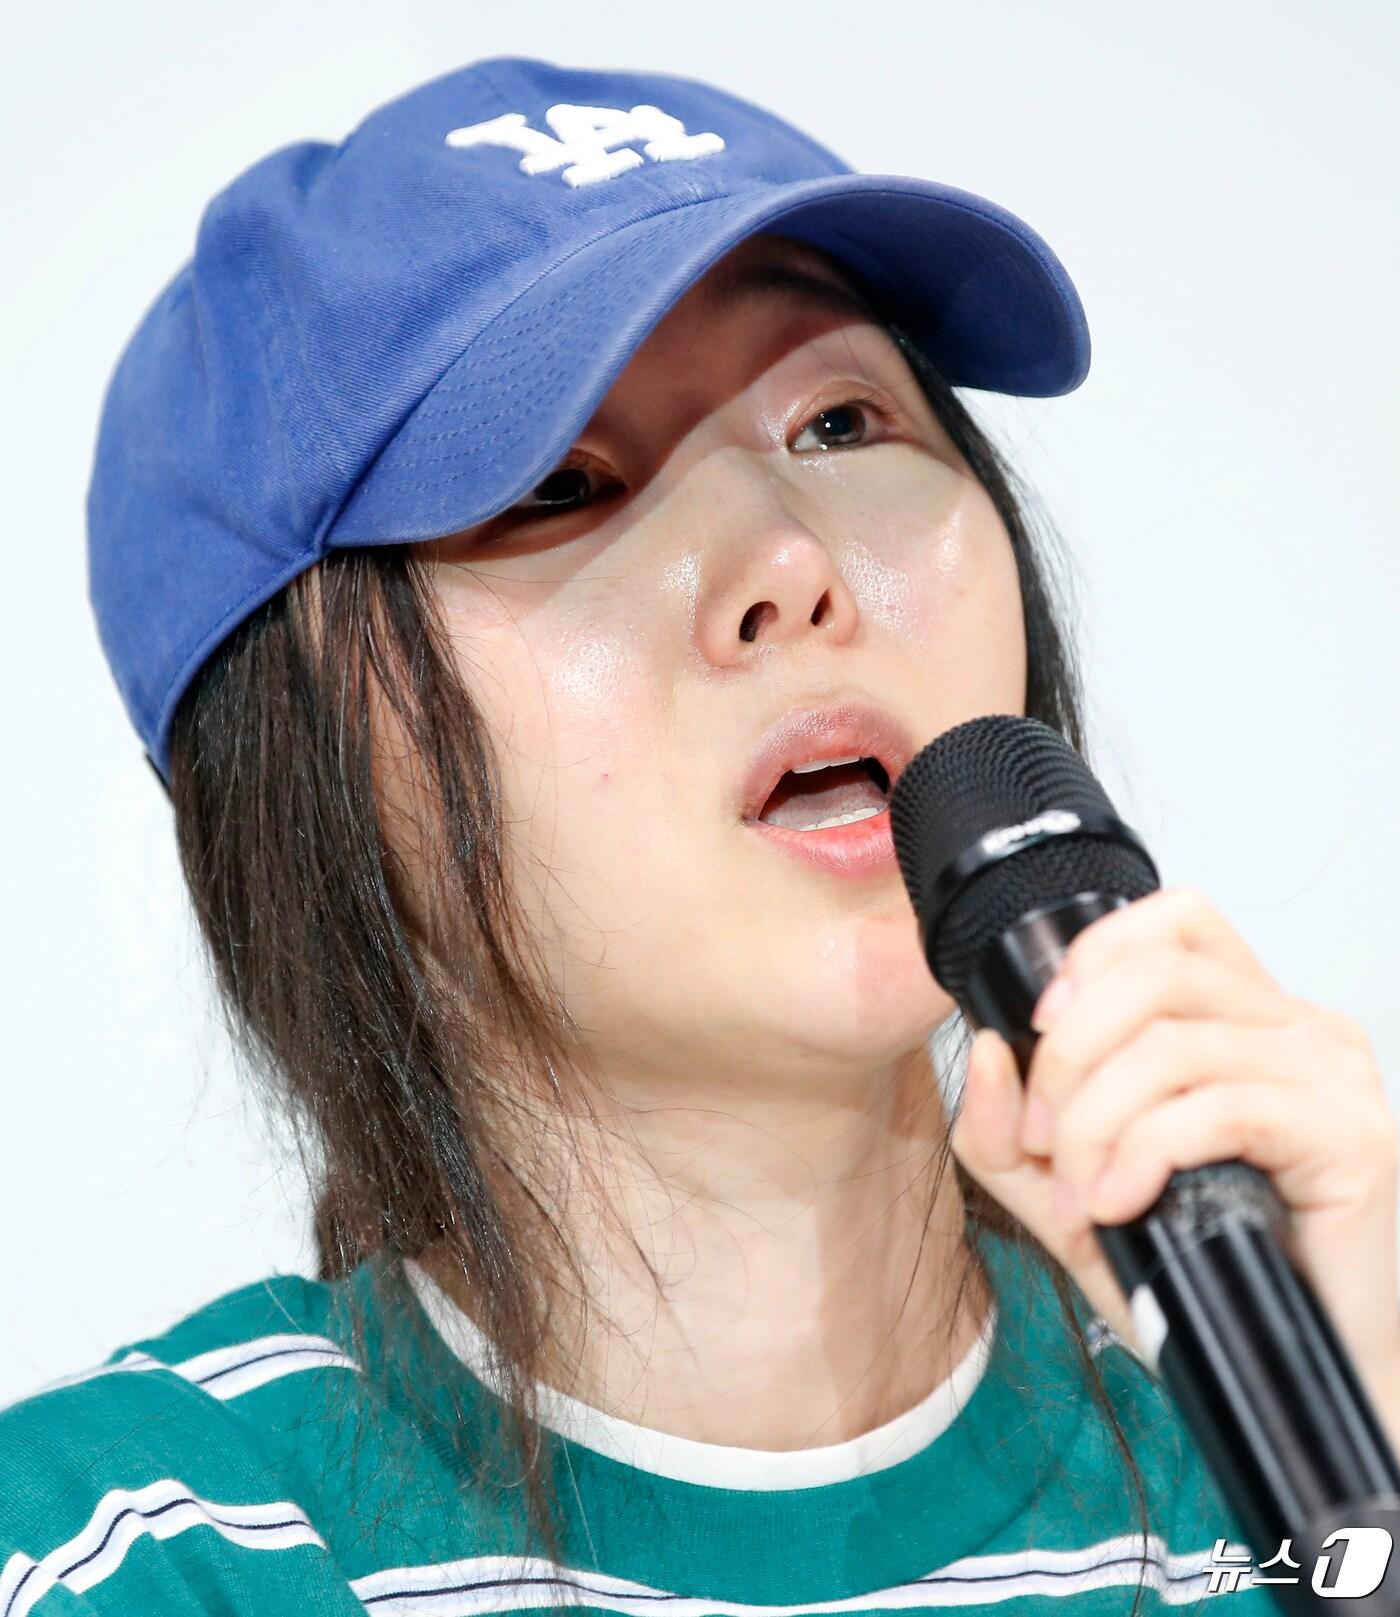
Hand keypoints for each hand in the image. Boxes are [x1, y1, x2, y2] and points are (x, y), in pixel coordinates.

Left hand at [952, 885, 1399, 1418]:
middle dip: (1068, 1058)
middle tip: (1042, 1141)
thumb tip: (988, 1050)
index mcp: (1248, 1020)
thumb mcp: (1074, 1199)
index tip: (1039, 1032)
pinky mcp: (1354, 1137)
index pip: (1174, 920)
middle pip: (1154, 977)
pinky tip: (1120, 1204)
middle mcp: (1300, 1030)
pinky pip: (1219, 1108)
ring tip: (1081, 1193)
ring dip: (1094, 1122)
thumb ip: (1010, 1134)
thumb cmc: (1204, 1279)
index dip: (1092, 957)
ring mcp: (1334, 1078)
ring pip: (1172, 1045)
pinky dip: (1144, 1153)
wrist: (1298, 1378)